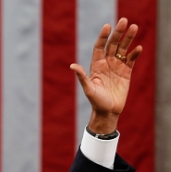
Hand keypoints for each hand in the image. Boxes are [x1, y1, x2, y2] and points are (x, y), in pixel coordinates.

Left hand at [70, 17, 142, 132]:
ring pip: (123, 49)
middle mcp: (106, 63)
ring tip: (134, 27)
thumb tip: (72, 65)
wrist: (107, 111)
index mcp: (96, 65)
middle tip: (124, 20)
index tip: (107, 26)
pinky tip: (138, 48)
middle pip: (112, 44)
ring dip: (128, 39)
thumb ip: (82, 77)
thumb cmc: (96, 101)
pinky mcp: (126, 72)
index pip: (100, 47)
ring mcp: (117, 67)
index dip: (103, 37)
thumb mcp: (88, 89)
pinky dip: (134, 53)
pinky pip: (131, 59)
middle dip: (118, 33)